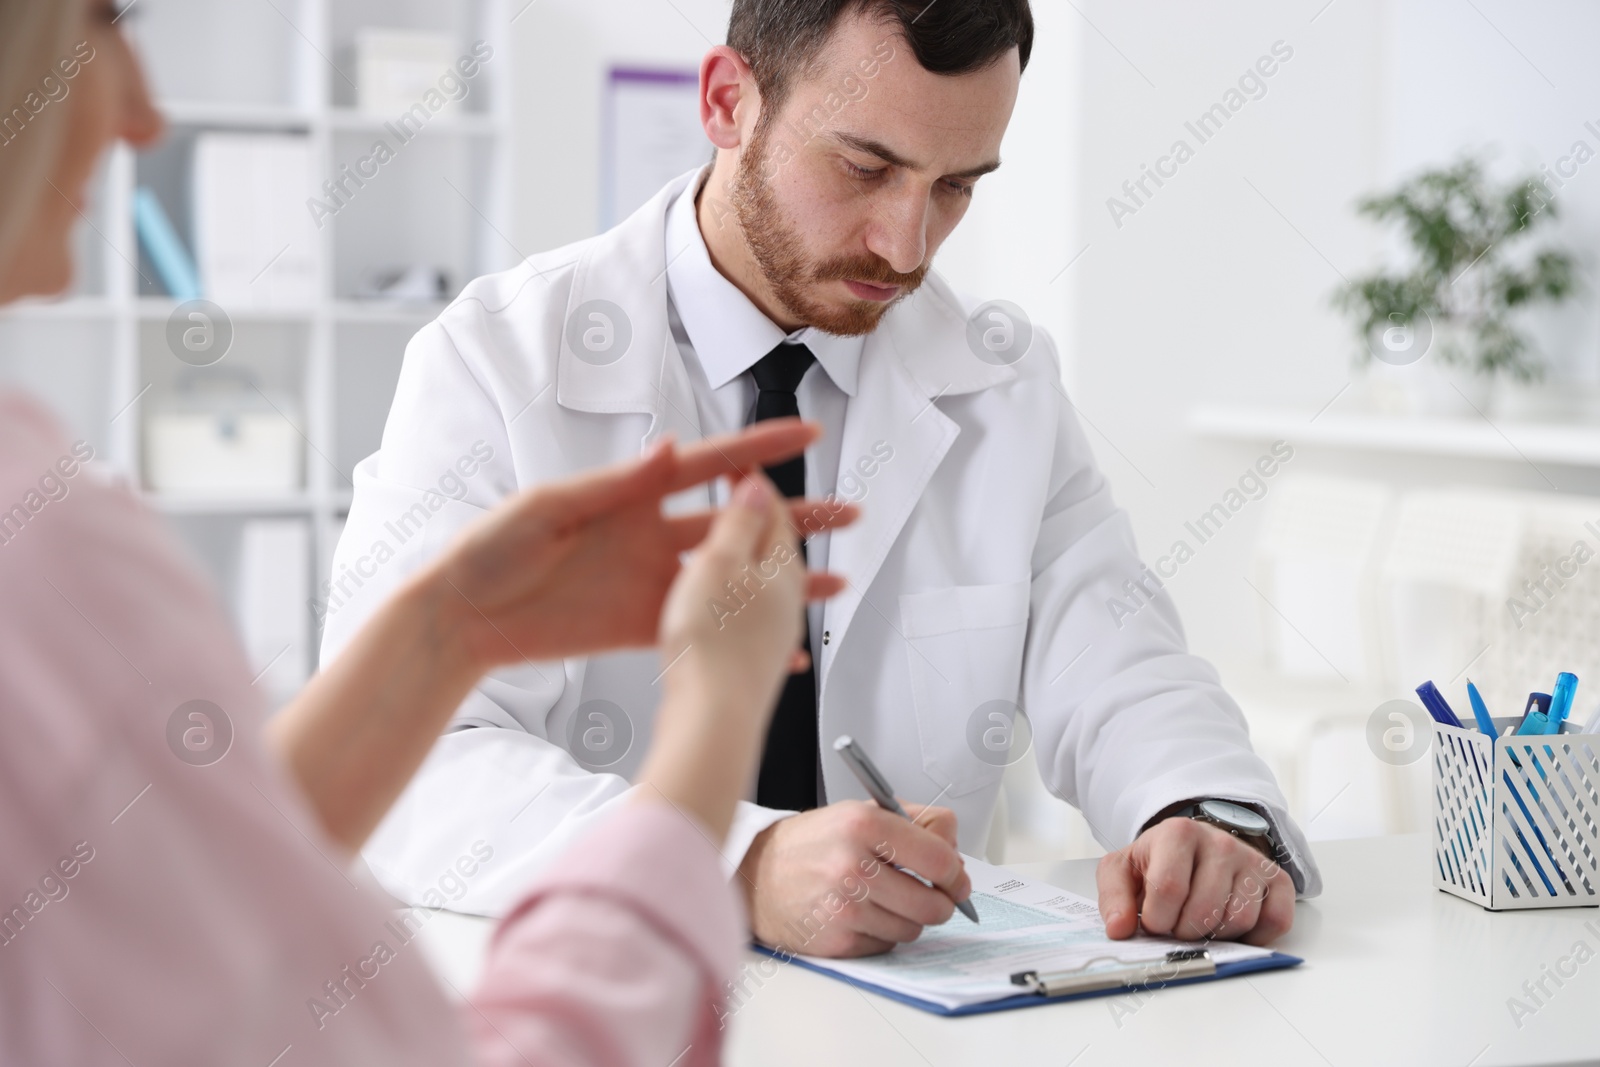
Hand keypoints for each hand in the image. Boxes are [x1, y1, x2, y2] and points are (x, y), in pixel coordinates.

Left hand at [424, 419, 855, 669]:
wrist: (462, 616)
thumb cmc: (491, 549)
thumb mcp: (549, 506)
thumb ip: (614, 484)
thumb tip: (668, 448)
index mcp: (631, 494)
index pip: (710, 466)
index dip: (759, 450)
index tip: (806, 435)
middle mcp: (651, 535)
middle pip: (740, 523)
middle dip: (795, 517)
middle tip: (846, 515)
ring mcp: (651, 583)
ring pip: (734, 580)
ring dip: (782, 582)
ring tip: (833, 583)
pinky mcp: (641, 627)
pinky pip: (703, 632)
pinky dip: (739, 638)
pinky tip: (774, 647)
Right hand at [636, 472, 836, 838]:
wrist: (713, 720)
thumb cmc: (714, 643)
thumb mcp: (718, 562)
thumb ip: (738, 522)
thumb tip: (758, 487)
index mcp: (779, 565)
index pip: (771, 507)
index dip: (751, 479)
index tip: (739, 462)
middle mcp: (783, 599)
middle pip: (777, 546)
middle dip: (766, 519)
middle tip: (764, 496)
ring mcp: (770, 633)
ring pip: (764, 585)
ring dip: (756, 563)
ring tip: (753, 550)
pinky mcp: (750, 663)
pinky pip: (747, 622)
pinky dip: (738, 606)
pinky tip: (727, 615)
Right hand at [738, 800, 972, 957]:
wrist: (757, 873)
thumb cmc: (814, 843)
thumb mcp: (862, 812)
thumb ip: (917, 823)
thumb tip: (956, 856)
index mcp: (864, 825)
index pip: (938, 859)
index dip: (956, 874)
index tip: (956, 879)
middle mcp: (852, 865)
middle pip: (932, 903)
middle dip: (940, 902)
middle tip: (933, 895)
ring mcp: (844, 907)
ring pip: (912, 929)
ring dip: (909, 918)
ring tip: (885, 899)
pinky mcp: (837, 940)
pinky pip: (886, 946)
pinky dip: (883, 934)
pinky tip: (862, 914)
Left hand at [1096, 817, 1292, 945]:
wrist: (1194, 849)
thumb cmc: (1158, 863)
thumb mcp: (1122, 871)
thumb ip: (1113, 899)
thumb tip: (1119, 930)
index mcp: (1178, 834)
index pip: (1169, 888)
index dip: (1157, 919)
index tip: (1153, 920)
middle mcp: (1220, 842)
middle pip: (1205, 911)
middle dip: (1184, 931)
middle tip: (1177, 922)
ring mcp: (1252, 860)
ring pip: (1238, 921)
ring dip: (1216, 936)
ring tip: (1201, 921)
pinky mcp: (1278, 880)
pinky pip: (1275, 923)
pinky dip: (1254, 938)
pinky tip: (1230, 926)